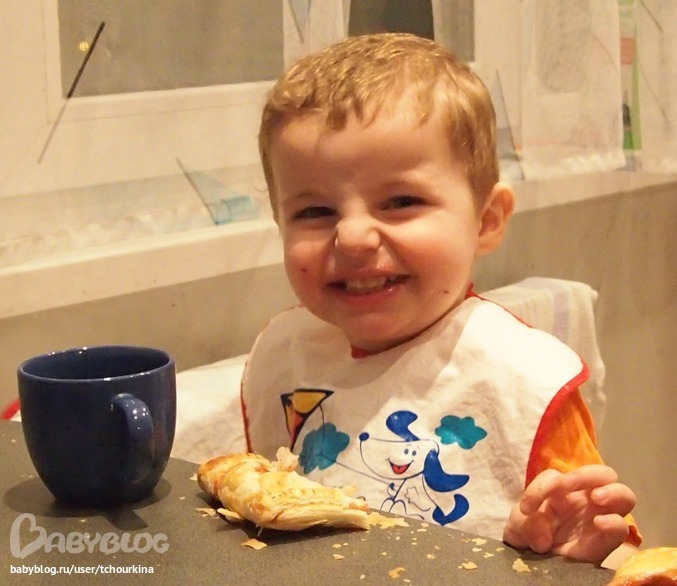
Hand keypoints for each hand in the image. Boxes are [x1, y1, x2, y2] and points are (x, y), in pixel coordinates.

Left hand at [503, 465, 635, 563]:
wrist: (537, 569)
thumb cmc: (530, 540)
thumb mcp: (517, 529)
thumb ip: (522, 524)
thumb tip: (543, 535)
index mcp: (560, 492)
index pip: (556, 476)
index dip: (541, 487)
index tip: (526, 508)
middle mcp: (584, 501)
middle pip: (602, 473)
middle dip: (587, 475)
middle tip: (569, 487)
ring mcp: (599, 519)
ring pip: (624, 494)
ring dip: (611, 491)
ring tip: (596, 498)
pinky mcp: (606, 543)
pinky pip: (622, 528)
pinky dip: (614, 522)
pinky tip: (599, 523)